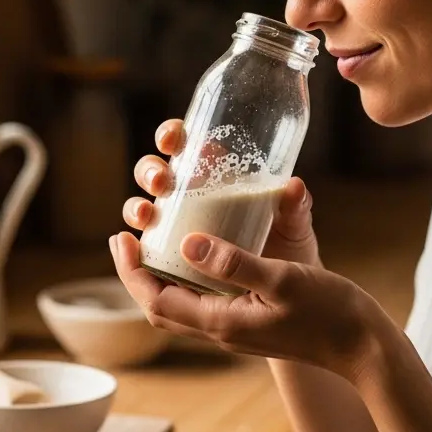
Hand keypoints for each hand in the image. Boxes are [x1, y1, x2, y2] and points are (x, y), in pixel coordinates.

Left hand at [110, 229, 386, 379]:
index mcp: (222, 322)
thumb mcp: (282, 279)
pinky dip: (187, 281)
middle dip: (137, 275)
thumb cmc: (329, 312)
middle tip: (128, 238)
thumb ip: (235, 262)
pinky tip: (197, 256)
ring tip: (154, 244)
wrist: (361, 346)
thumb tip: (189, 242)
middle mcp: (222, 331)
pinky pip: (203, 304)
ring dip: (159, 278)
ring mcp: (235, 329)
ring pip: (180, 308)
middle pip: (160, 308)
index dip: (131, 272)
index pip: (157, 302)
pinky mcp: (250, 322)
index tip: (121, 238)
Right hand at [122, 119, 321, 266]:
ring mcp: (180, 230)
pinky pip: (148, 251)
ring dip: (137, 207)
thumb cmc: (291, 250)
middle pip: (156, 174)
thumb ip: (295, 208)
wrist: (291, 296)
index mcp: (218, 177)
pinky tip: (136, 247)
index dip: (171, 136)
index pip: (186, 146)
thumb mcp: (295, 226)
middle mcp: (192, 199)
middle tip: (162, 181)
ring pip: (146, 209)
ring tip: (148, 214)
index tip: (172, 138)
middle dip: (149, 171)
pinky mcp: (174, 261)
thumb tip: (293, 186)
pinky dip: (136, 248)